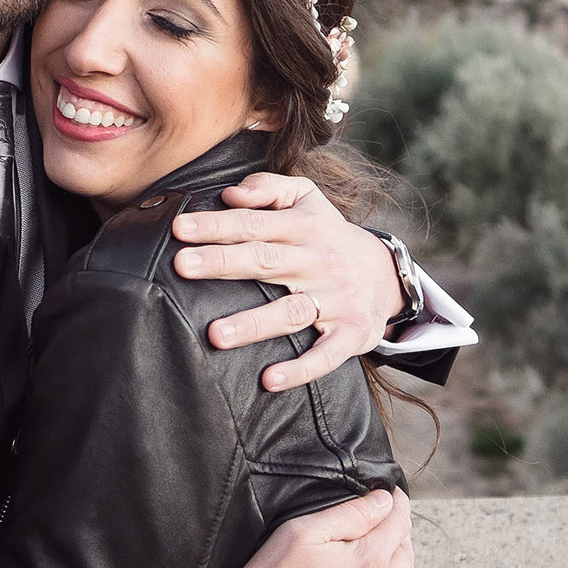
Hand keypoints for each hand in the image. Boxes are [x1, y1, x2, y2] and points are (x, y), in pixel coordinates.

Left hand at [171, 172, 406, 391]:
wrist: (388, 275)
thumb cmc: (328, 235)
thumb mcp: (307, 199)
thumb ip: (268, 187)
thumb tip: (229, 193)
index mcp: (305, 227)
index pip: (254, 223)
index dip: (217, 225)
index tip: (179, 228)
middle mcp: (319, 261)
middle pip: (266, 261)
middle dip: (223, 262)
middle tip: (181, 266)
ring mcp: (337, 300)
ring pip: (291, 312)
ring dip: (254, 323)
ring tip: (215, 334)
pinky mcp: (351, 333)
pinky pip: (326, 355)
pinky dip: (300, 369)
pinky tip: (270, 380)